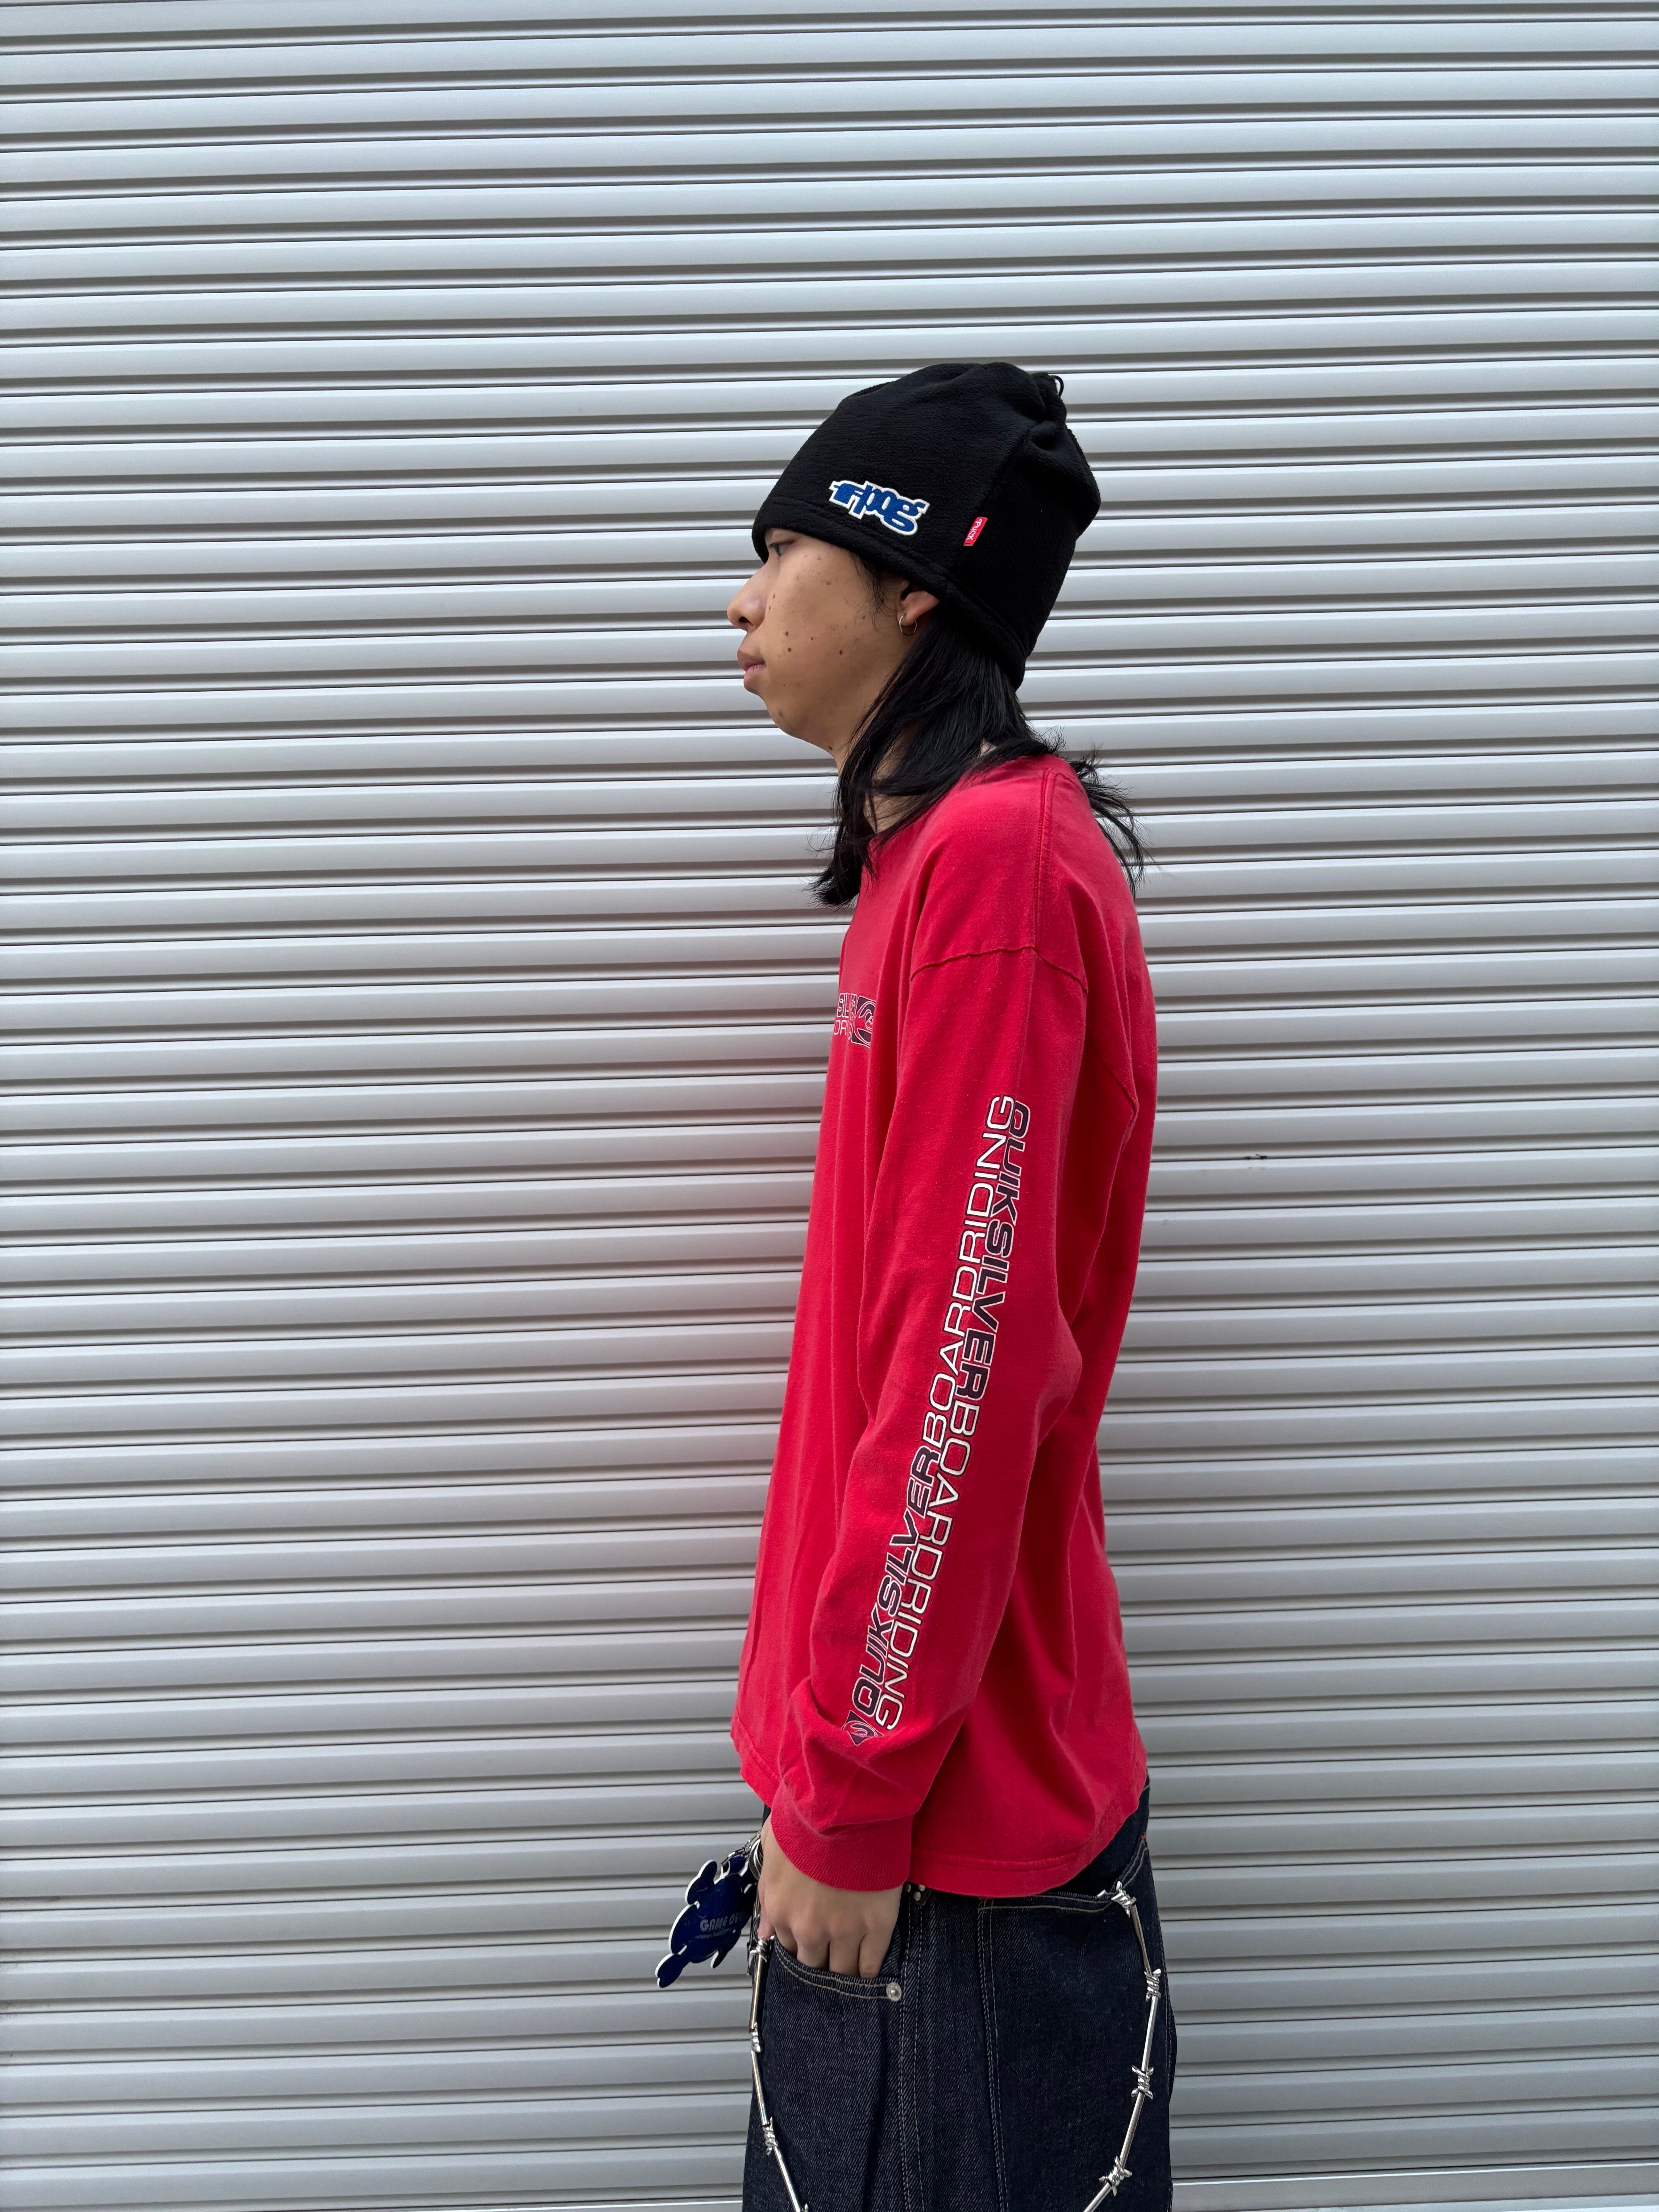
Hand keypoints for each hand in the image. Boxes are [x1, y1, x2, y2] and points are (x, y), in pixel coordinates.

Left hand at [756, 1815, 902, 1978]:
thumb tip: (765, 1931)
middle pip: (814, 1964)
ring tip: (851, 1965)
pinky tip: (869, 1969)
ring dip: (845, 1971)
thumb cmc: (807, 1818)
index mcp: (782, 1910)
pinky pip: (871, 1963)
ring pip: (842, 1971)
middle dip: (821, 1959)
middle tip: (831, 1951)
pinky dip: (869, 1970)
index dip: (800, 1943)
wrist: (846, 1806)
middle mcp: (810, 1928)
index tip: (809, 1939)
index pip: (788, 1947)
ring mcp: (845, 1930)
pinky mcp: (877, 1925)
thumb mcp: (772, 1849)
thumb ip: (767, 1895)